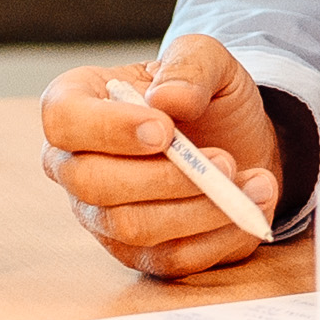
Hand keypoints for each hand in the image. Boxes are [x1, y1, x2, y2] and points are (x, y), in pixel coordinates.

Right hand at [39, 35, 286, 280]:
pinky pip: (170, 258)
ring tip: (256, 182)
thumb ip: (190, 66)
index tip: (166, 130)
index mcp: (77, 103)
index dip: (110, 128)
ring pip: (132, 226)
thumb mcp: (208, 60)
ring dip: (203, 208)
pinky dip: (220, 235)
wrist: (236, 140)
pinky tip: (252, 206)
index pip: (63, 120)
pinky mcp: (137, 253)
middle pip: (92, 182)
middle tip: (225, 160)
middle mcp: (74, 164)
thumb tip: (167, 100)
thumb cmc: (204, 96)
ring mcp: (100, 215)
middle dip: (166, 176)